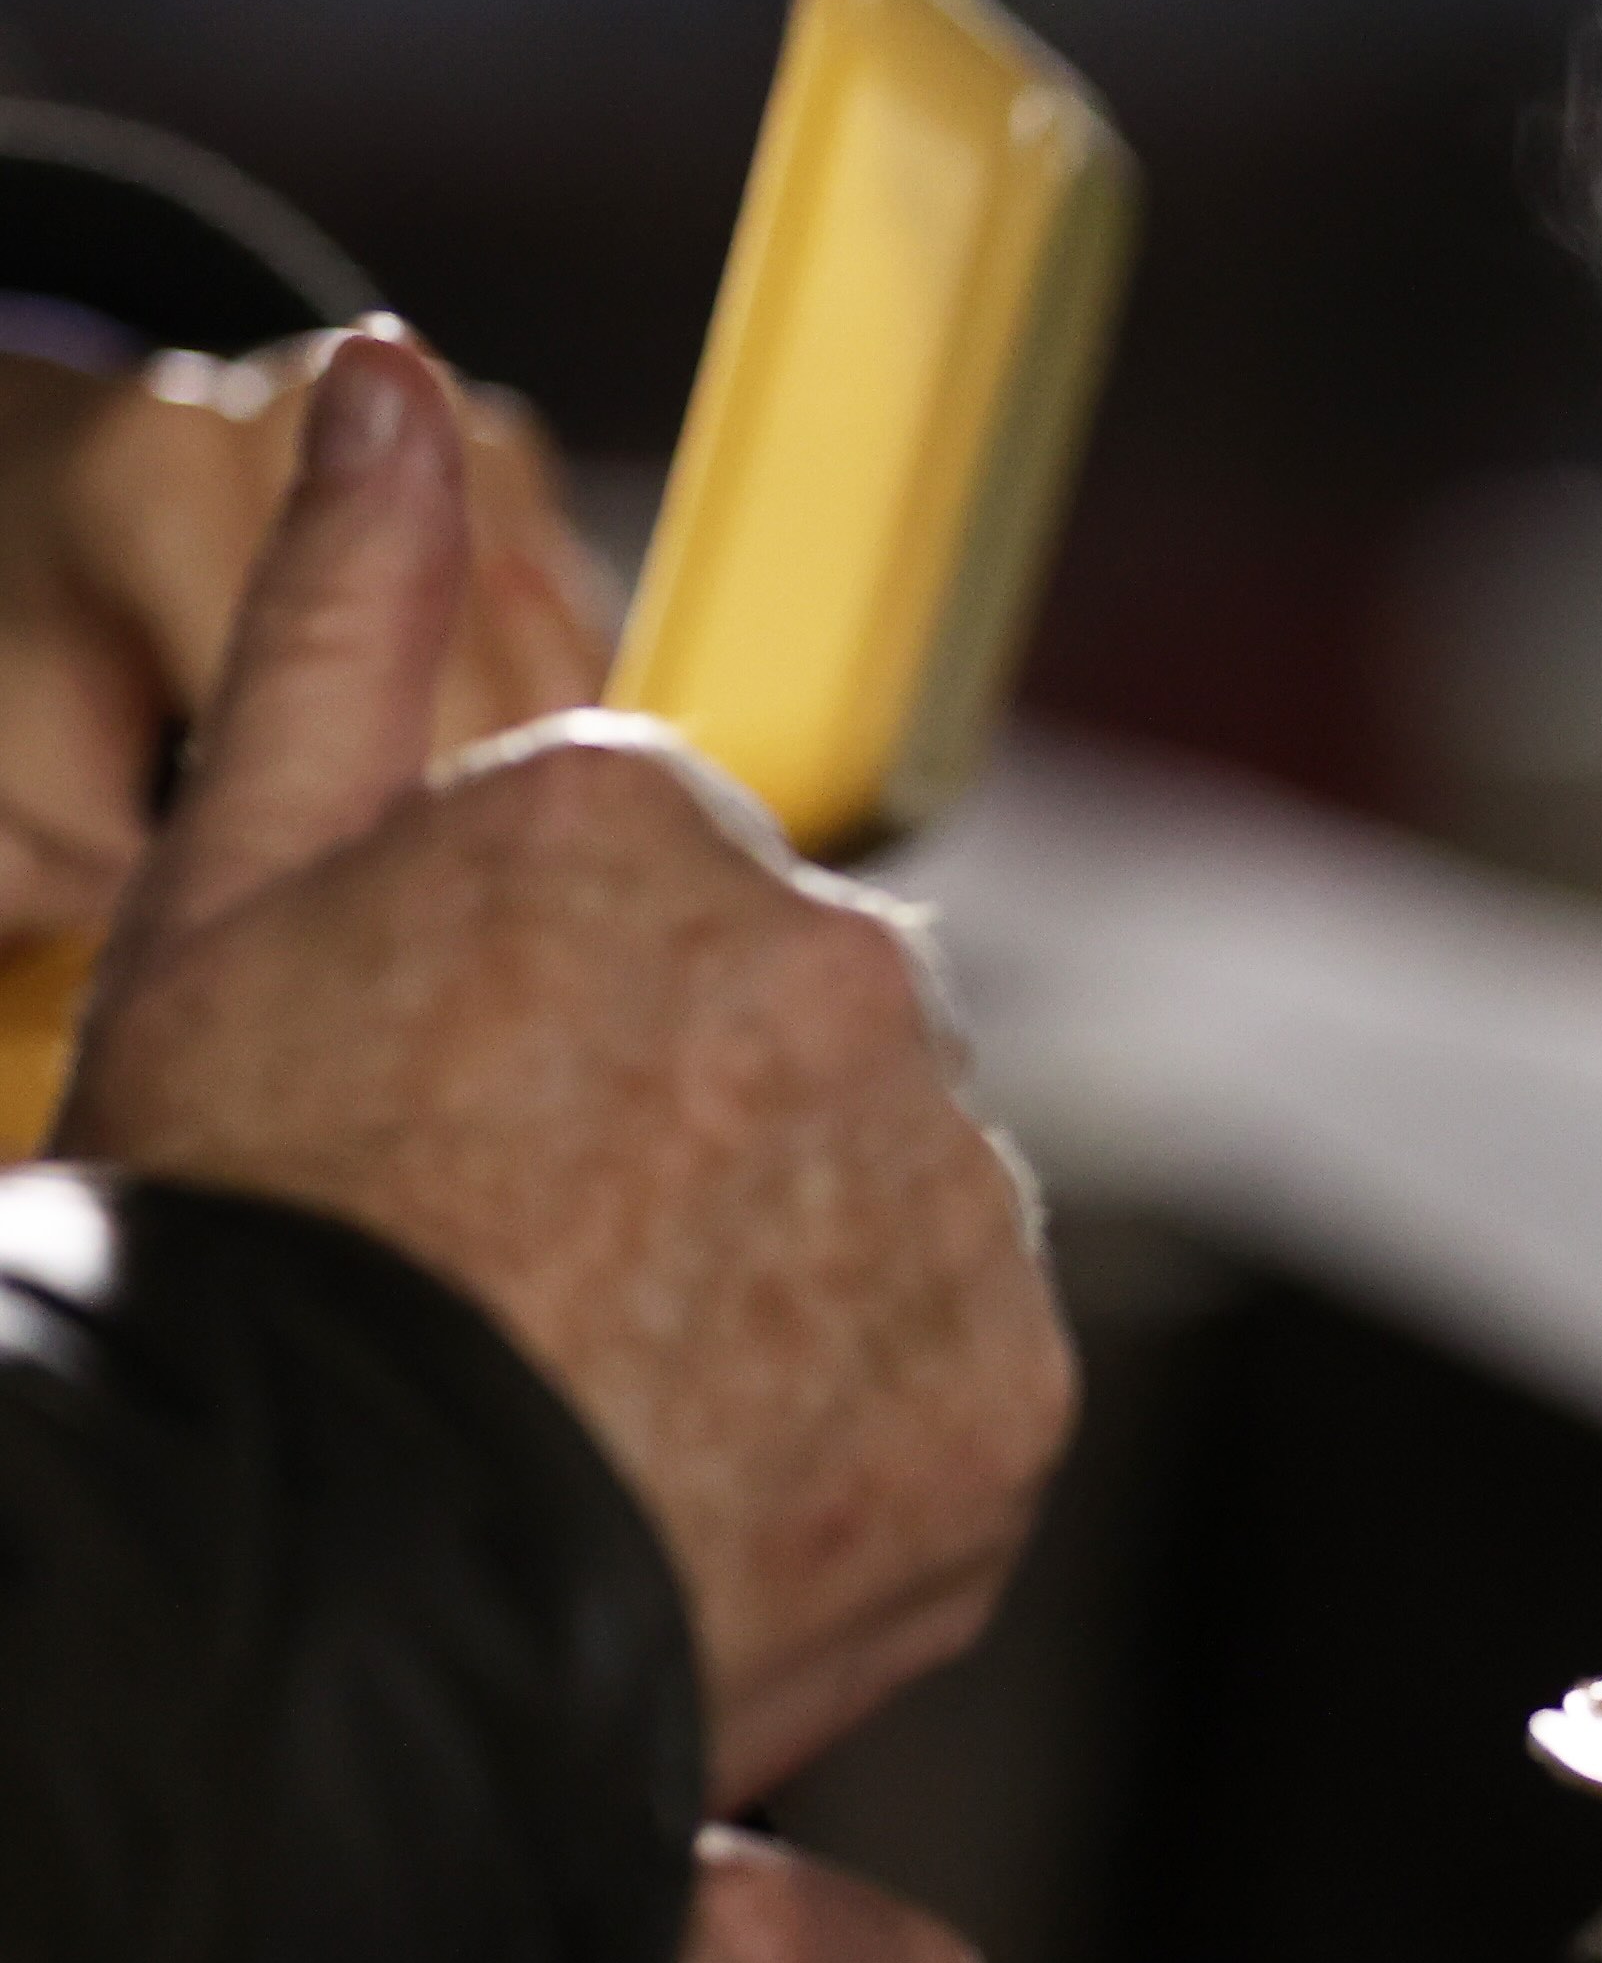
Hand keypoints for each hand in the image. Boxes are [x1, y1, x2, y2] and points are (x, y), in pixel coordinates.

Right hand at [52, 334, 1073, 1801]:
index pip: (656, 889)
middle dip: (694, 1130)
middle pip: (795, 1034)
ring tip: (603, 1389)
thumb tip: (385, 365)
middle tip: (529, 1276)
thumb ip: (343, 615)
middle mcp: (837, 970)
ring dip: (789, 1273)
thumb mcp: (227, 895)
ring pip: (888, 1199)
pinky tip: (701, 1475)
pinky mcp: (1014, 1384)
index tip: (454, 1136)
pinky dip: (859, 1422)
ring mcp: (944, 1186)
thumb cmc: (238, 1242)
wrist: (294, 1597)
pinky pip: (953, 1369)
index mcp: (645, 820)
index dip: (543, 1025)